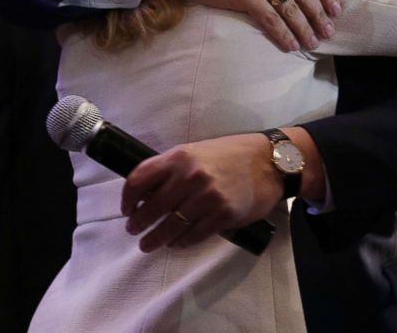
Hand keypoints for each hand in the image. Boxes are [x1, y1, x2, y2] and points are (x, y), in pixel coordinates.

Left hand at [120, 134, 282, 252]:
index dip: (128, 198)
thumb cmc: (232, 154)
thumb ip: (173, 168)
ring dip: (156, 238)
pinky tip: (176, 243)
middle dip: (138, 223)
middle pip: (152, 207)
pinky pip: (194, 235)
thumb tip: (148, 192)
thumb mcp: (197, 151)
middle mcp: (190, 176)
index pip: (140, 179)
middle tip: (134, 231)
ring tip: (149, 244)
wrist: (270, 162)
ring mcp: (207, 198)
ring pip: (171, 226)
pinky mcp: (223, 215)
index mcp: (179, 157)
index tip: (126, 209)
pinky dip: (181, 242)